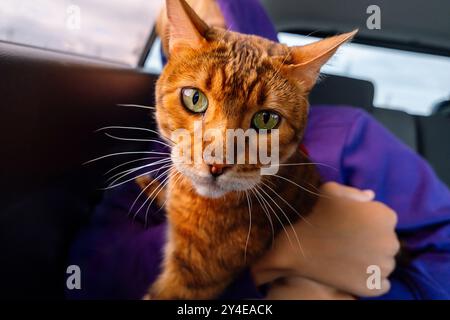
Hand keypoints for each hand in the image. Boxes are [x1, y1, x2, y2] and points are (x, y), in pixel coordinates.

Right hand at [252, 182, 399, 296]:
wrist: (298, 250)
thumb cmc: (315, 217)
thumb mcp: (330, 192)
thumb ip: (354, 192)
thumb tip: (370, 197)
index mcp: (385, 216)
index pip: (385, 219)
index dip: (367, 221)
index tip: (350, 224)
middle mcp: (390, 242)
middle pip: (386, 241)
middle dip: (371, 241)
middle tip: (347, 241)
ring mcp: (383, 266)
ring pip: (384, 262)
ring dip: (370, 260)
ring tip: (347, 256)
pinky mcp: (374, 286)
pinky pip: (381, 282)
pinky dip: (369, 278)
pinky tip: (351, 270)